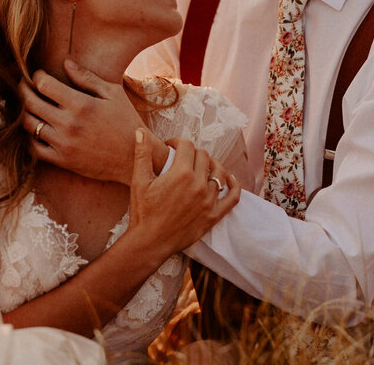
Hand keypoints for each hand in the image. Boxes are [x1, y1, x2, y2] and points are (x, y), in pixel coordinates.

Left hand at [21, 60, 166, 183]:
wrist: (134, 158)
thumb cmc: (126, 121)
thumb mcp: (112, 94)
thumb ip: (87, 78)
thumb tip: (65, 63)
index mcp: (81, 105)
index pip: (44, 84)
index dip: (36, 76)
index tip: (38, 74)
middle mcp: (69, 124)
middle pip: (30, 102)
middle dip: (23, 89)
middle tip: (24, 85)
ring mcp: (64, 144)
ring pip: (29, 125)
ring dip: (24, 112)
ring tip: (28, 105)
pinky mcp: (62, 160)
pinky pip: (34, 148)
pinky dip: (30, 137)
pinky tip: (36, 128)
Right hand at [128, 135, 240, 255]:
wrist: (150, 242)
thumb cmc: (143, 212)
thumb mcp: (139, 181)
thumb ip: (142, 154)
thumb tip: (140, 131)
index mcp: (180, 173)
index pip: (186, 145)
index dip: (177, 142)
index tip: (170, 146)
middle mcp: (198, 185)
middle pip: (203, 156)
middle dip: (192, 153)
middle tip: (182, 158)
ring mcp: (208, 201)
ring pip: (219, 172)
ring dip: (210, 165)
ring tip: (201, 166)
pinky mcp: (214, 215)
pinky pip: (232, 197)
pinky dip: (234, 185)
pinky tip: (229, 178)